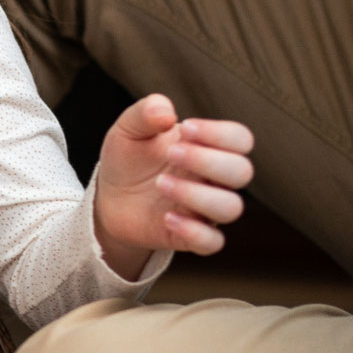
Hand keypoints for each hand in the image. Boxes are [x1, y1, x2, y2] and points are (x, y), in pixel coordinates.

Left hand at [93, 93, 254, 277]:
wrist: (110, 197)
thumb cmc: (129, 158)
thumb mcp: (129, 129)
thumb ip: (146, 113)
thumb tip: (165, 110)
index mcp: (207, 147)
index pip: (240, 139)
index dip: (220, 132)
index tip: (185, 128)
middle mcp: (213, 179)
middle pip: (242, 172)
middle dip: (208, 161)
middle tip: (171, 153)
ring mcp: (204, 209)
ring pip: (231, 207)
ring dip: (197, 195)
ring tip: (160, 183)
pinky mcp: (190, 236)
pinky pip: (212, 242)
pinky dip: (193, 231)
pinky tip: (166, 217)